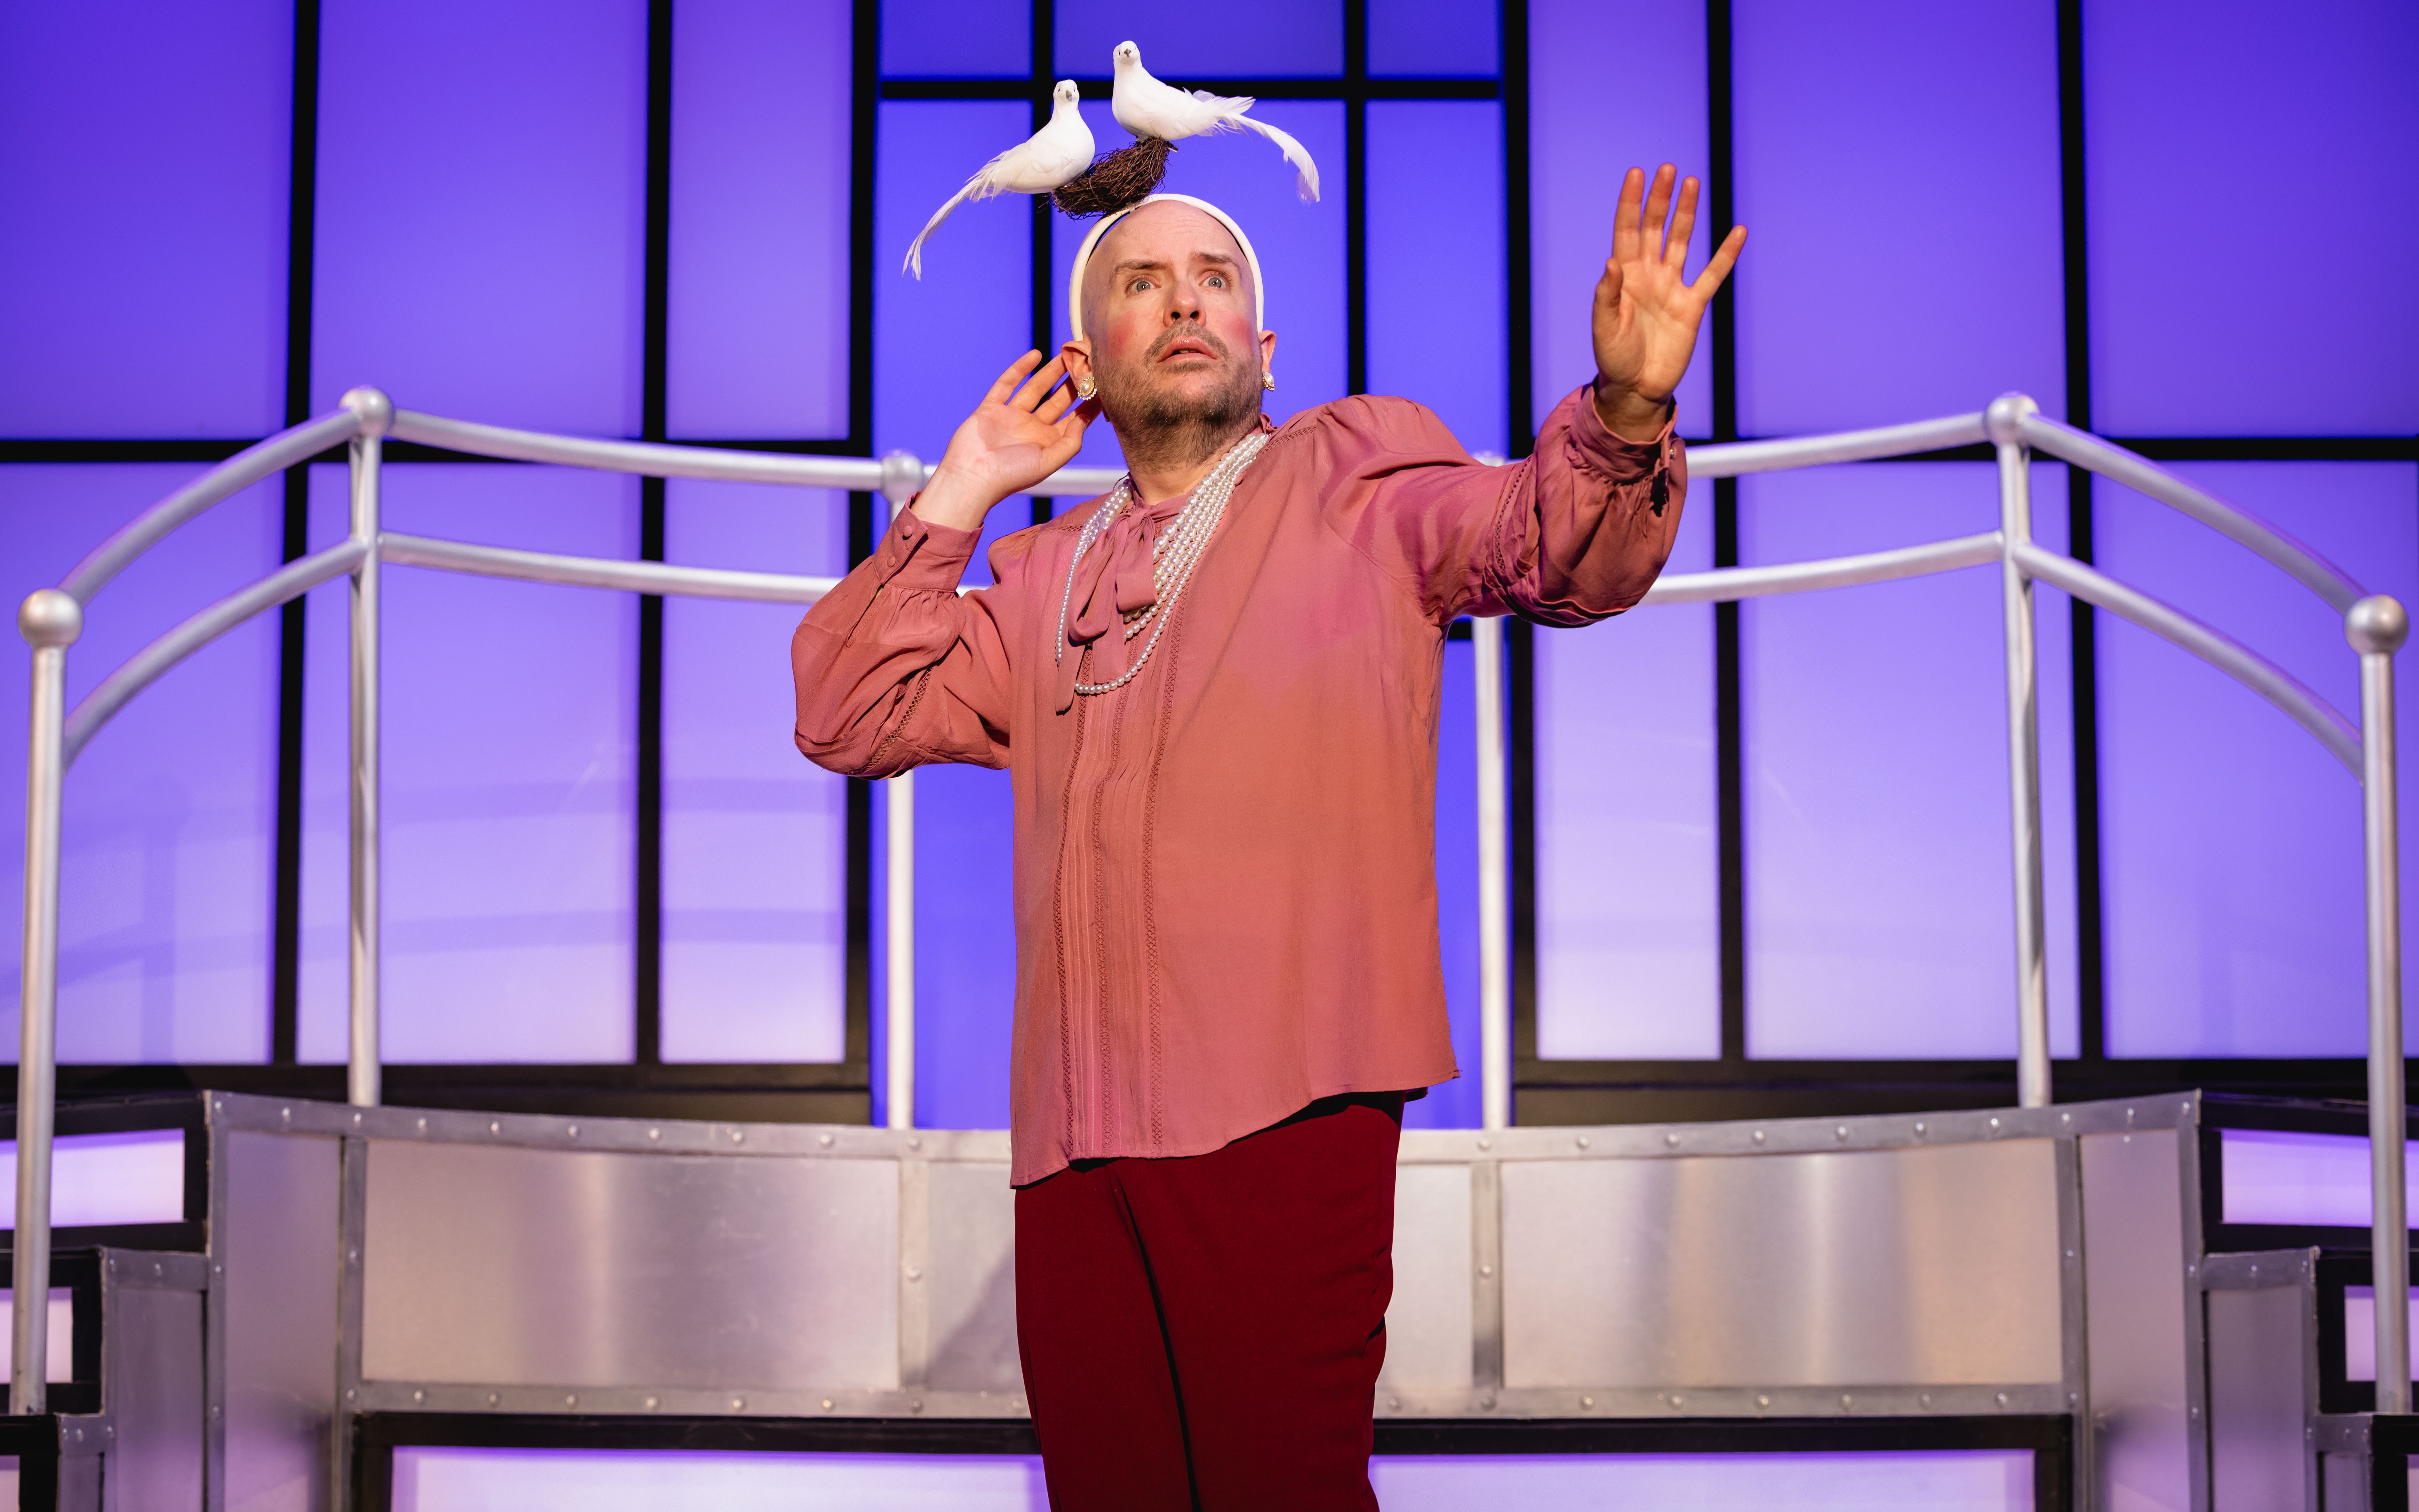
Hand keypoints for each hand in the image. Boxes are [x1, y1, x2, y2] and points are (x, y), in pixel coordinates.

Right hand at [913, 352, 1098, 531]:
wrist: (972, 477)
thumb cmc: (1011, 476)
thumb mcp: (1049, 461)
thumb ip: (1071, 441)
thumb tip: (1084, 418)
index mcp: (1048, 443)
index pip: (1074, 419)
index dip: (1089, 403)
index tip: (1105, 385)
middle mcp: (1031, 429)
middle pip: (1057, 400)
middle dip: (1072, 382)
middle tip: (1087, 362)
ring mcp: (1011, 416)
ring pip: (1035, 388)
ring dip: (1051, 372)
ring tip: (1066, 354)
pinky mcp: (991, 408)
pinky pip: (1007, 384)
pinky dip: (1020, 369)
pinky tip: (1035, 354)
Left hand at [1592, 165, 1745, 442]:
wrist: (1637, 388)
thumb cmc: (1614, 358)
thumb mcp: (1603, 327)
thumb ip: (1606, 294)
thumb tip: (1611, 261)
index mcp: (1623, 277)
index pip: (1627, 230)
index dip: (1631, 202)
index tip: (1636, 173)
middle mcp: (1648, 275)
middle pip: (1656, 228)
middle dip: (1661, 199)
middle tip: (1669, 169)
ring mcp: (1671, 287)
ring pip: (1681, 242)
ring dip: (1686, 213)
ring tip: (1692, 183)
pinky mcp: (1692, 305)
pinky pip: (1713, 275)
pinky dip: (1725, 254)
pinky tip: (1738, 231)